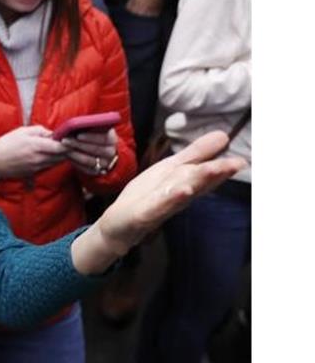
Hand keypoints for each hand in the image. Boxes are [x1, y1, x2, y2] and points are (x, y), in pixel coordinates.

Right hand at [0, 125, 68, 180]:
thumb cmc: (6, 143)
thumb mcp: (22, 131)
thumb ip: (40, 131)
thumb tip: (53, 134)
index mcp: (36, 145)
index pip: (61, 147)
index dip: (68, 143)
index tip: (69, 137)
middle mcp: (39, 158)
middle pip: (62, 156)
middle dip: (66, 150)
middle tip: (66, 142)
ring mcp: (37, 167)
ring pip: (57, 162)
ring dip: (60, 156)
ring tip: (56, 147)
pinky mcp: (35, 173)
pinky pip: (49, 167)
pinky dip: (52, 161)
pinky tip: (47, 155)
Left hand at [62, 128, 118, 175]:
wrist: (88, 148)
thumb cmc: (86, 134)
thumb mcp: (88, 128)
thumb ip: (84, 125)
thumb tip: (72, 126)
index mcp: (111, 137)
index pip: (105, 137)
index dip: (91, 136)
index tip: (78, 135)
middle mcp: (111, 151)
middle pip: (96, 149)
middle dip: (78, 144)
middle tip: (64, 140)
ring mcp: (105, 163)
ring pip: (90, 161)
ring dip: (75, 154)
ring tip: (63, 148)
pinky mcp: (96, 171)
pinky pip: (86, 169)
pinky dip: (75, 163)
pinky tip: (67, 156)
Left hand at [93, 131, 244, 258]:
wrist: (119, 226)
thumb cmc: (147, 195)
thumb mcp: (171, 169)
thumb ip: (196, 154)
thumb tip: (223, 135)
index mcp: (184, 183)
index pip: (206, 174)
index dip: (224, 168)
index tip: (243, 160)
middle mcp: (178, 195)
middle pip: (198, 182)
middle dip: (216, 172)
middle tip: (238, 163)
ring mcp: (162, 205)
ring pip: (182, 192)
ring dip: (197, 181)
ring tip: (212, 170)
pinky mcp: (145, 214)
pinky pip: (160, 205)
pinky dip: (171, 197)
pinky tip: (182, 190)